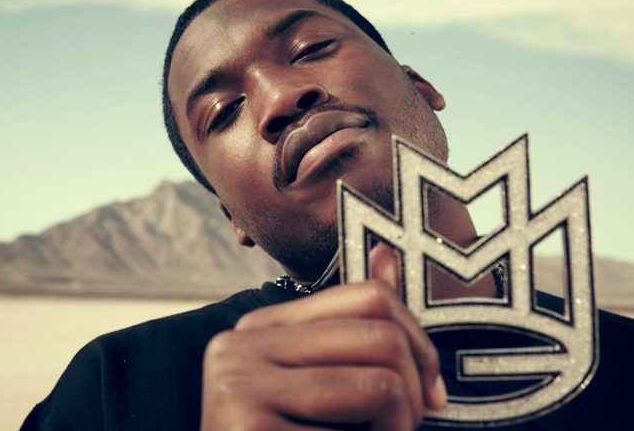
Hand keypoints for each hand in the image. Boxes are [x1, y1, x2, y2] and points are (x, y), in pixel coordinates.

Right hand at [200, 243, 446, 429]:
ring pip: (381, 381)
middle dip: (415, 393)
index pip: (369, 297)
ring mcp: (237, 385)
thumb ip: (355, 327)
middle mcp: (240, 344)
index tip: (431, 393)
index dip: (419, 341)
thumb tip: (389, 255)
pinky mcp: (247, 427)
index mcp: (260, 326)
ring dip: (400, 429)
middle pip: (380, 335)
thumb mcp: (327, 383)